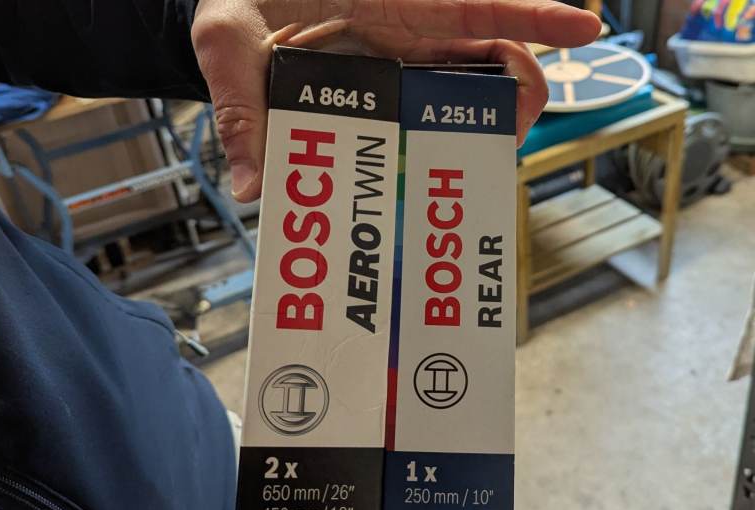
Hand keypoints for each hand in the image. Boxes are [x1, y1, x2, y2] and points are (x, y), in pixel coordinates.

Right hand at [192, 0, 600, 200]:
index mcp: (357, 99)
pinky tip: (579, 24)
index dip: (448, 159)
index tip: (472, 185)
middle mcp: (396, 75)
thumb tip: (249, 191)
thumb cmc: (237, 16)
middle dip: (503, 119)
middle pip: (463, 107)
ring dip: (531, 75)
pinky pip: (487, 8)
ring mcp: (415, 36)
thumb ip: (241, 119)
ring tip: (566, 71)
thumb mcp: (229, 59)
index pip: (411, 138)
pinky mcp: (429, 1)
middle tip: (521, 127)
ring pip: (486, 63)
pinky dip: (534, 15)